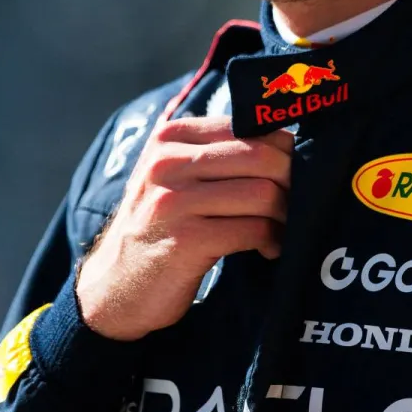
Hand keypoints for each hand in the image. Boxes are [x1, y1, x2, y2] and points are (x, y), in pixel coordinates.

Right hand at [75, 114, 293, 340]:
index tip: (293, 173)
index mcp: (170, 137)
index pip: (247, 127)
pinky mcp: (185, 241)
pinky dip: (271, 240)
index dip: (282, 149)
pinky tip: (268, 249)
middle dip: (291, 181)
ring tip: (281, 228)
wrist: (114, 285)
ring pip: (263, 194)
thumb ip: (216, 154)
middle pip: (261, 156)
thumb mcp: (175, 177)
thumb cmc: (160, 226)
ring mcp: (174, 202)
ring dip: (284, 215)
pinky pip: (253, 230)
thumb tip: (288, 143)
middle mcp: (168, 163)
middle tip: (296, 203)